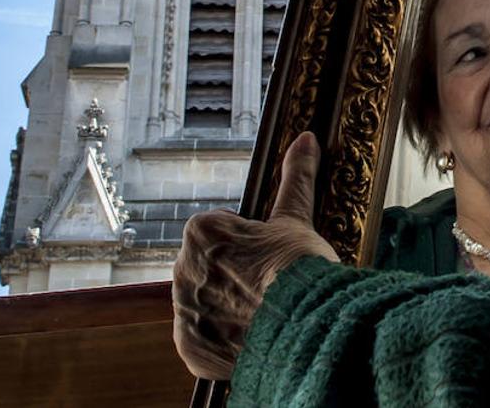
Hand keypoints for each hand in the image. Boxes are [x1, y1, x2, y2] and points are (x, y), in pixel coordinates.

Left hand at [171, 132, 338, 379]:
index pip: (217, 231)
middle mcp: (183, 271)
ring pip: (204, 302)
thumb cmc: (299, 268)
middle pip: (208, 266)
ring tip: (264, 312)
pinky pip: (202, 339)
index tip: (267, 254)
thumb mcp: (297, 217)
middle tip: (268, 282)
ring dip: (226, 305)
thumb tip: (306, 138)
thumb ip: (295, 177)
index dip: (246, 241)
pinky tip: (250, 335)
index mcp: (202, 232)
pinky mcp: (191, 350)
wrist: (304, 328)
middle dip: (232, 273)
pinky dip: (222, 339)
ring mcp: (185, 314)